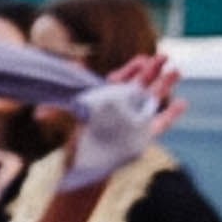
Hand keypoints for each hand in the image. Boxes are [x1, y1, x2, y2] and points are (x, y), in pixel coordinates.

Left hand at [57, 56, 180, 191]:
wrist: (88, 165)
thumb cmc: (78, 140)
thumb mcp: (67, 122)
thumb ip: (57, 112)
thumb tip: (38, 111)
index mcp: (108, 99)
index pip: (121, 80)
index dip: (131, 69)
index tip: (141, 58)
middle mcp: (124, 106)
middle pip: (141, 84)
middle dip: (152, 71)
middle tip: (164, 56)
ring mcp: (136, 119)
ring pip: (154, 99)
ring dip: (165, 85)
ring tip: (177, 70)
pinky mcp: (144, 134)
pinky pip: (161, 123)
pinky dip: (172, 114)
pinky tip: (183, 103)